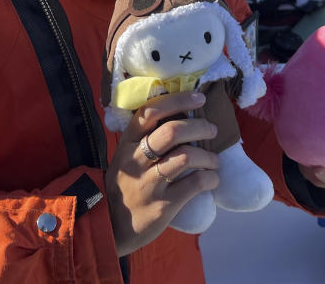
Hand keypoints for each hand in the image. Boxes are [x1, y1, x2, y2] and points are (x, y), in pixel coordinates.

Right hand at [105, 92, 219, 256]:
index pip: (150, 112)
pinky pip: (194, 184)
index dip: (177, 100)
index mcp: (126, 143)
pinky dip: (209, 178)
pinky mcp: (163, 205)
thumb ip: (144, 139)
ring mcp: (149, 183)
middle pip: (171, 131)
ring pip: (185, 157)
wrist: (110, 226)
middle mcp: (136, 160)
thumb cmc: (123, 186)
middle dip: (198, 126)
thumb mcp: (125, 157)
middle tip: (212, 130)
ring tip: (214, 160)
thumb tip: (180, 116)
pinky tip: (212, 179)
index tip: (198, 98)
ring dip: (207, 155)